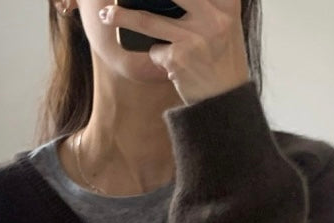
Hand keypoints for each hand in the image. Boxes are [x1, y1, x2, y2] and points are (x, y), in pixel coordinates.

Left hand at [98, 0, 250, 105]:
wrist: (225, 101)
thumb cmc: (222, 60)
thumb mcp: (225, 26)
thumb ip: (206, 6)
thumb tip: (160, 1)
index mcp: (227, 6)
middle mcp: (214, 18)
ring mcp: (195, 38)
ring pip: (148, 21)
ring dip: (122, 18)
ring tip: (105, 16)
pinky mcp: (179, 59)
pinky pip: (155, 51)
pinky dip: (158, 56)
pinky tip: (172, 65)